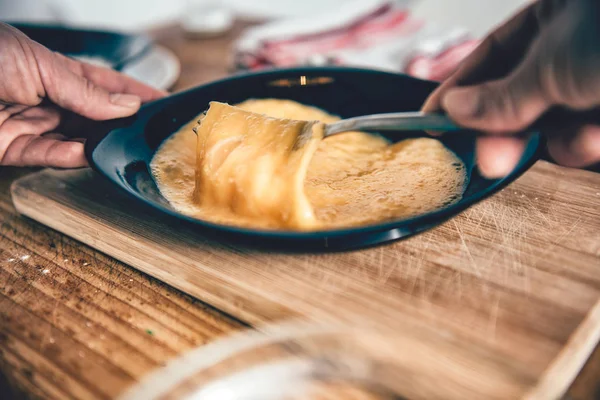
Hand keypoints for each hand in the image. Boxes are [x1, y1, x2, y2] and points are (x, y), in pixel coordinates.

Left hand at [0, 23, 166, 167]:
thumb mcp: (40, 66)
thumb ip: (84, 91)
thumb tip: (126, 105)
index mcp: (53, 70)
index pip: (105, 84)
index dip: (135, 93)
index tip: (163, 103)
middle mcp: (45, 98)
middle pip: (93, 116)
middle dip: (121, 124)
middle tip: (150, 133)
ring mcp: (29, 123)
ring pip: (75, 140)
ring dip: (99, 144)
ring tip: (125, 147)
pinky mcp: (11, 149)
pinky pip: (47, 156)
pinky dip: (70, 158)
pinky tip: (91, 155)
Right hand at [422, 0, 599, 177]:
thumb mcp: (551, 65)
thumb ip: (502, 96)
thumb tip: (453, 110)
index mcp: (550, 18)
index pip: (491, 55)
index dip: (459, 87)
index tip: (433, 117)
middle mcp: (570, 47)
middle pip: (519, 95)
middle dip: (505, 129)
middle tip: (487, 157)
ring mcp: (592, 80)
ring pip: (553, 121)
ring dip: (553, 141)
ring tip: (560, 148)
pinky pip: (586, 134)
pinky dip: (584, 144)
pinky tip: (591, 141)